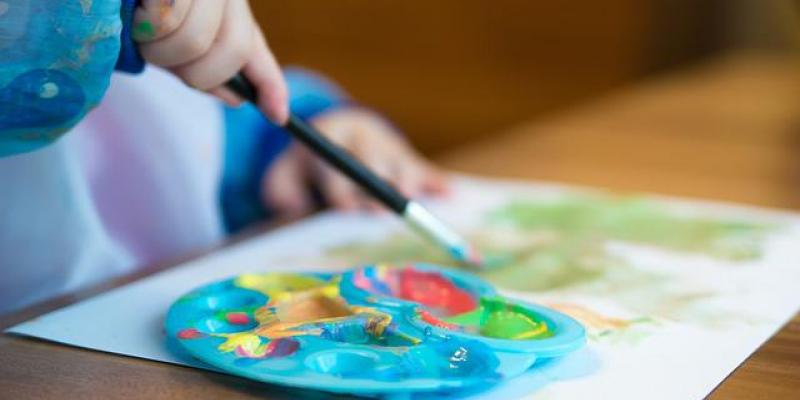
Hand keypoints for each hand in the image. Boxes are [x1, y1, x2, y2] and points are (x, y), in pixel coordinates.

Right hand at [133, 0, 287, 122]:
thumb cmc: (127, 8)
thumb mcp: (170, 39)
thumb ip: (205, 67)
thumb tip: (237, 99)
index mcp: (226, 4)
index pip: (254, 48)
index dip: (270, 85)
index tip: (278, 115)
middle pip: (232, 53)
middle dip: (194, 71)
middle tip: (159, 51)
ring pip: (195, 41)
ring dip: (158, 48)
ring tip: (137, 23)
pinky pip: (168, 18)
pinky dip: (145, 25)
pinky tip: (134, 9)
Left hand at [262, 108, 448, 216]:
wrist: (339, 132)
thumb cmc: (308, 166)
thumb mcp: (284, 172)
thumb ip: (280, 189)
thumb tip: (291, 206)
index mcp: (331, 138)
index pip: (336, 163)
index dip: (340, 187)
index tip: (344, 207)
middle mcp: (363, 139)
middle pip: (372, 163)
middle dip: (375, 186)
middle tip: (379, 210)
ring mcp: (389, 148)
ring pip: (401, 164)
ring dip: (407, 183)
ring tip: (412, 202)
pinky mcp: (410, 159)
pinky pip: (426, 171)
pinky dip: (437, 184)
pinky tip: (450, 195)